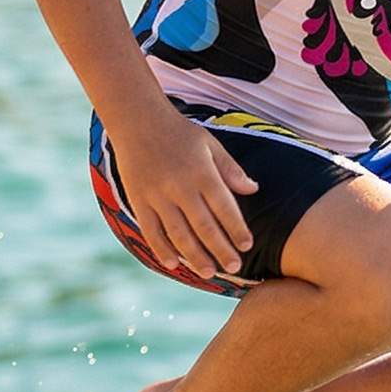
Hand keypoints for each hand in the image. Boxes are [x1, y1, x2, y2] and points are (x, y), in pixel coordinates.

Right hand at [110, 108, 257, 280]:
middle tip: (234, 267)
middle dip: (221, 249)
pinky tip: (174, 263)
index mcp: (202, 171)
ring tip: (208, 272)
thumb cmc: (179, 132)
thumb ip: (230, 169)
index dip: (237, 228)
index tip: (247, 245)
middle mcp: (181, 185)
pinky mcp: (138, 199)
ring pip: (179, 232)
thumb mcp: (210, 144)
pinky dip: (161, 248)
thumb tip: (253, 189)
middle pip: (204, 225)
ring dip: (195, 255)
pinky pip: (151, 229)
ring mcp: (157, 194)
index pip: (225, 207)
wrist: (138, 119)